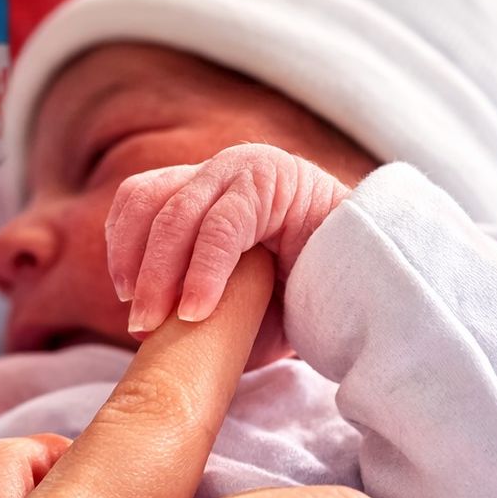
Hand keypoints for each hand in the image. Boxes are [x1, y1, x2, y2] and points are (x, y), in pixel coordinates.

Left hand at [106, 144, 351, 336]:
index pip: (141, 198)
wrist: (374, 293)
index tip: (126, 295)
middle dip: (137, 267)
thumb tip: (139, 329)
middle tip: (139, 324)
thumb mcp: (232, 302)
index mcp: (208, 190)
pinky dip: (203, 271)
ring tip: (162, 323)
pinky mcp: (280, 180)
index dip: (122, 245)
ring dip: (161, 271)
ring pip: (179, 212)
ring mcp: (251, 168)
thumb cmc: (301, 304)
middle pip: (152, 202)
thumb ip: (186, 299)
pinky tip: (197, 309)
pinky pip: (224, 225)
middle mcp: (225, 170)